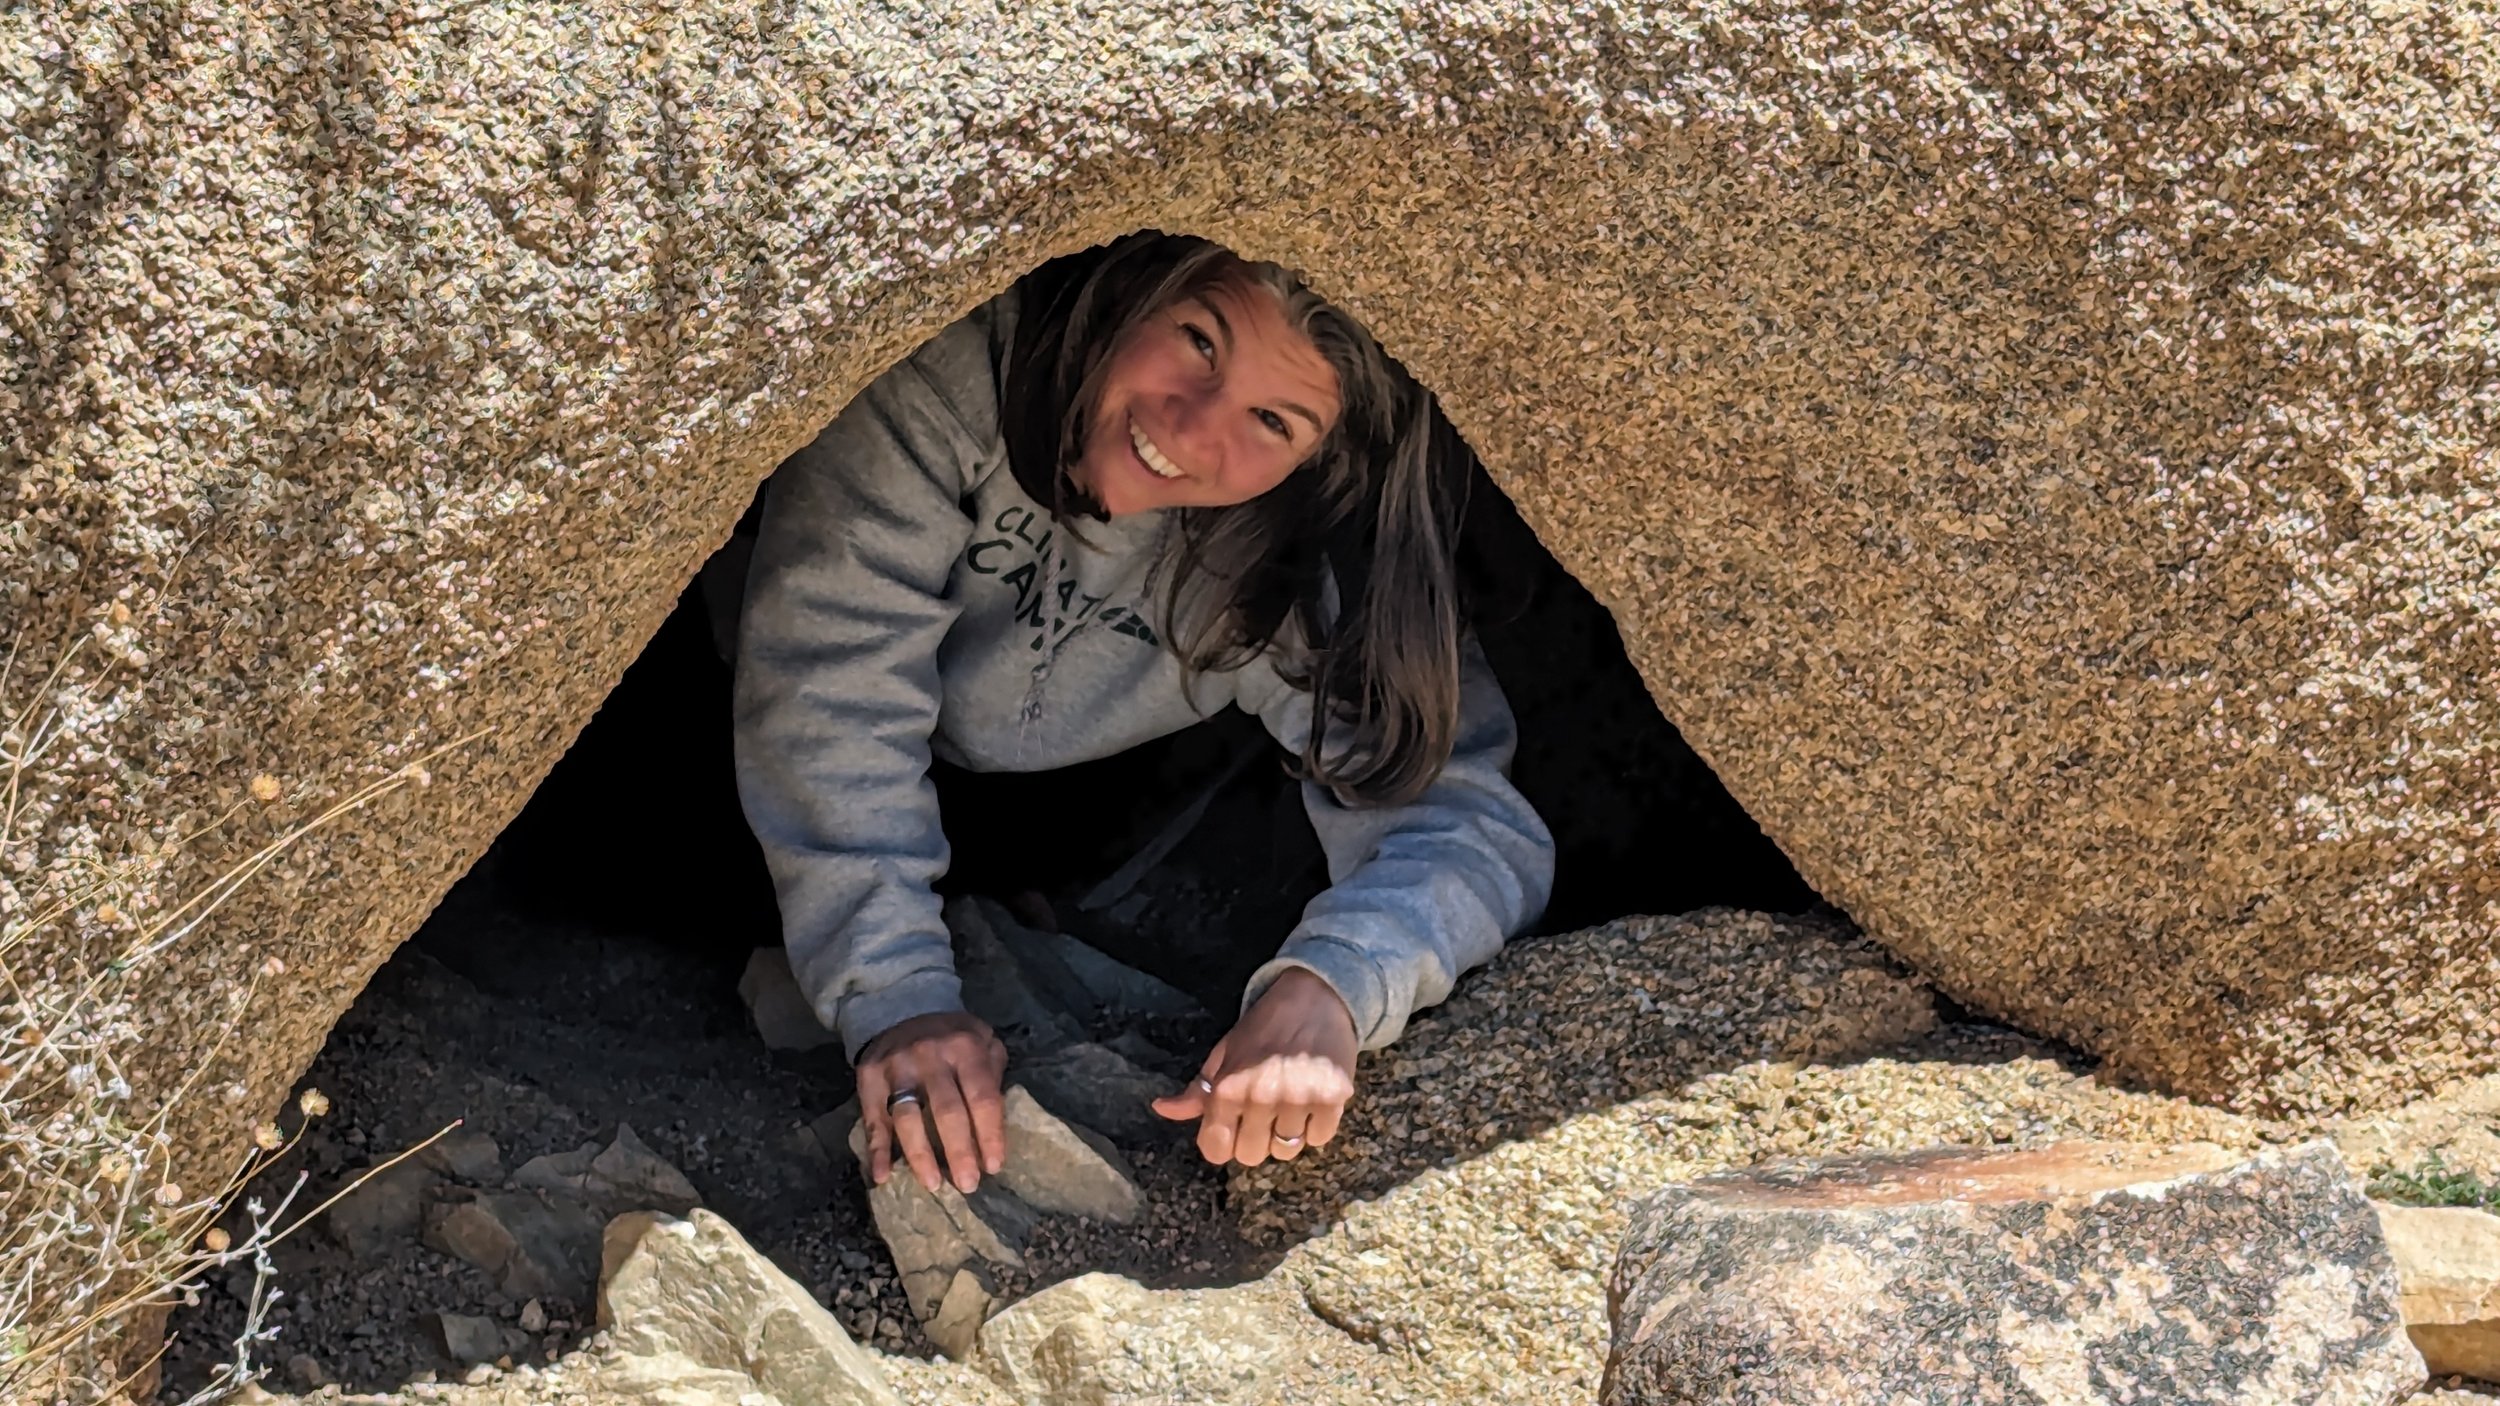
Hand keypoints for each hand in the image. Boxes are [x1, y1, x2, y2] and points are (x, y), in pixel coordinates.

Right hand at [853, 1011, 1007, 1194]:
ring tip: (933, 1184)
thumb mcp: (983, 1040)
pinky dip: (876, 1149)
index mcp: (965, 1047)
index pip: (982, 1096)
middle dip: (959, 1152)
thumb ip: (993, 1073)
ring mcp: (896, 1067)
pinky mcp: (868, 1076)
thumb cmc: (952, 1036)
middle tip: (968, 1185)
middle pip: (945, 1111)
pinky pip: (872, 1118)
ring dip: (919, 1155)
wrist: (902, 1008)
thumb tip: (996, 1123)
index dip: (989, 1133)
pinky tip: (883, 1176)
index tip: (994, 1166)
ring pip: (906, 1118)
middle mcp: (929, 1056)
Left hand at [1152, 968, 1357, 1166]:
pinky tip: (1313, 1098)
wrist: (1316, 996)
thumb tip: (1161, 1108)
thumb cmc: (1265, 1026)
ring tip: (1290, 1102)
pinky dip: (1317, 1125)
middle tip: (1264, 1112)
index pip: (1215, 1149)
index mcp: (1229, 1088)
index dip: (1222, 1143)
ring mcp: (1299, 1100)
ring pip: (1287, 1150)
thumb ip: (1198, 1090)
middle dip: (1256, 1139)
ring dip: (1288, 1133)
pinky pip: (1319, 1138)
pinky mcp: (1332, 1099)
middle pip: (1252, 1156)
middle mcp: (1262, 1097)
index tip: (1232, 1129)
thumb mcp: (1225, 1053)